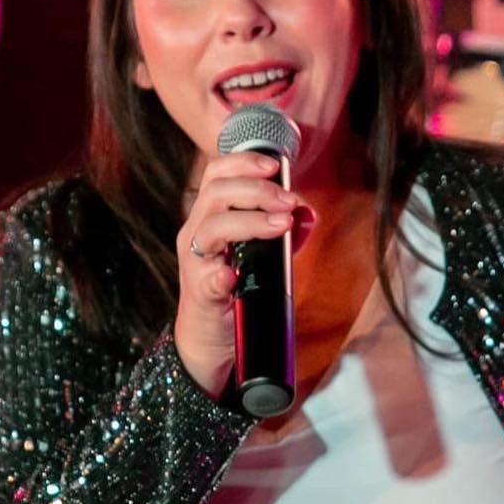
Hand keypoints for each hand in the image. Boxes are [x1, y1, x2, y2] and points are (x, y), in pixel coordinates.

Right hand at [173, 150, 297, 397]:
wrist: (209, 340)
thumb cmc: (233, 292)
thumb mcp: (259, 258)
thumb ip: (279, 235)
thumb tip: (308, 214)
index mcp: (208, 219)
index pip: (217, 175)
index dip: (244, 163)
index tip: (276, 165)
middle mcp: (196, 235)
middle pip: (215, 194)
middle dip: (257, 190)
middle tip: (289, 200)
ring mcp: (194, 264)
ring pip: (211, 228)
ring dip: (250, 221)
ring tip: (282, 225)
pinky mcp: (200, 295)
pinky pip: (207, 280)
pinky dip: (221, 275)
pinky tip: (235, 274)